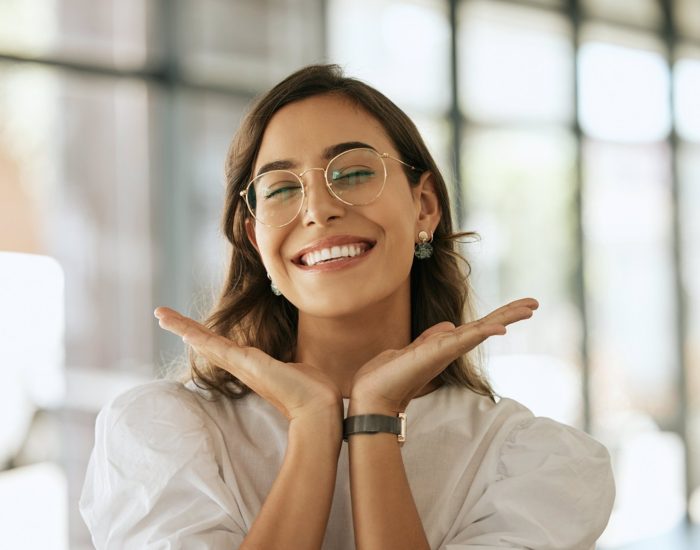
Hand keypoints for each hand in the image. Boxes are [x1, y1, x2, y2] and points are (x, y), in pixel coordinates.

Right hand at [154, 307, 342, 423]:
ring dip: (183, 328)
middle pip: (205, 343)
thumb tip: (295, 364)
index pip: (220, 346)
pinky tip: (185, 331)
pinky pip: (219, 348)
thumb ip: (288, 364)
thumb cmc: (312, 391)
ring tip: (162, 315)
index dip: (202, 335)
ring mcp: (243, 366)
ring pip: (206, 343)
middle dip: (183, 327)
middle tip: (160, 314)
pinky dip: (201, 338)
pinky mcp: (248, 365)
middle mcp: (242, 366)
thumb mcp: (296, 368)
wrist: (319, 407)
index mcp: (251, 365)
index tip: (186, 327)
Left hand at [349, 298, 538, 413]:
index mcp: (445, 346)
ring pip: (481, 330)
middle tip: (535, 303)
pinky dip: (483, 333)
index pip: (477, 327)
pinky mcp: (437, 353)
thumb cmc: (387, 376)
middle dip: (510, 314)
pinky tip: (500, 328)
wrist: (371, 395)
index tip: (520, 307)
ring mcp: (445, 351)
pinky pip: (464, 340)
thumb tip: (448, 325)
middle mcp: (450, 349)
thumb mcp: (412, 350)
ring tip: (529, 307)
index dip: (498, 317)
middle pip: (486, 327)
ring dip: (505, 318)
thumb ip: (430, 338)